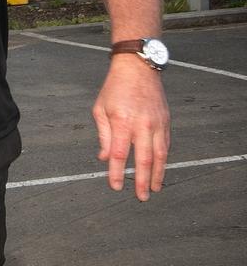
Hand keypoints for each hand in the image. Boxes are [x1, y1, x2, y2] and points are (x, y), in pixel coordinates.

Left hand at [92, 54, 170, 200]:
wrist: (138, 68)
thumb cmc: (114, 88)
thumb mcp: (100, 109)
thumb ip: (103, 135)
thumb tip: (104, 158)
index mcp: (122, 121)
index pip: (119, 154)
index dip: (116, 172)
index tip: (115, 186)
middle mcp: (142, 125)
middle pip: (143, 159)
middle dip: (141, 181)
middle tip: (141, 197)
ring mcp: (157, 123)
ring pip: (160, 155)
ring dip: (157, 174)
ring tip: (154, 189)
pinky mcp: (166, 122)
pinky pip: (165, 145)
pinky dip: (163, 160)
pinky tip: (159, 170)